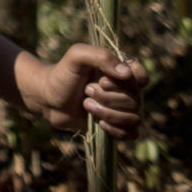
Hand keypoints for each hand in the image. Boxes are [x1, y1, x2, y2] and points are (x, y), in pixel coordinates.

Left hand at [18, 44, 147, 139]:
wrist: (49, 99)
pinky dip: (116, 130)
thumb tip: (127, 74)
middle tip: (86, 91)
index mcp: (121, 69)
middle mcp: (127, 89)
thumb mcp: (77, 57)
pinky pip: (132, 134)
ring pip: (134, 118)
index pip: (142, 77)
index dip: (127, 83)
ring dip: (108, 113)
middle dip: (108, 98)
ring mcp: (124, 108)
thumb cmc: (63, 74)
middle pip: (136, 100)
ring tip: (87, 105)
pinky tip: (99, 123)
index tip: (103, 81)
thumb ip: (101, 57)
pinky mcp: (118, 126)